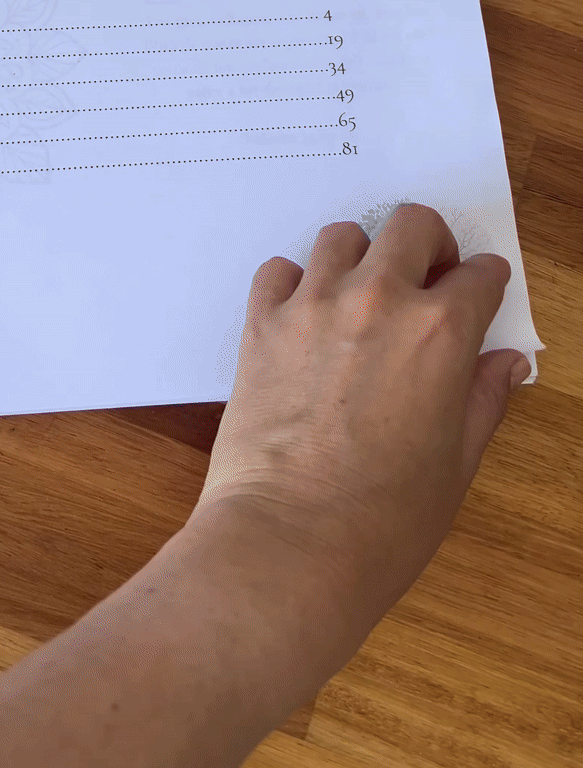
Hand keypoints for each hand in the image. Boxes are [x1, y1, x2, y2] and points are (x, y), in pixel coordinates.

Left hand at [192, 204, 529, 640]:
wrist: (288, 543)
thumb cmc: (383, 521)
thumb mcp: (457, 463)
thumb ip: (483, 398)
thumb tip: (506, 363)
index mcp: (440, 331)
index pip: (480, 273)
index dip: (486, 284)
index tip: (480, 294)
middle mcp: (378, 300)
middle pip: (411, 224)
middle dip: (429, 245)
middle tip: (426, 281)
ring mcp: (313, 306)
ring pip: (341, 236)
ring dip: (359, 257)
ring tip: (360, 297)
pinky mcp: (261, 324)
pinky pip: (278, 270)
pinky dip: (294, 283)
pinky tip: (304, 319)